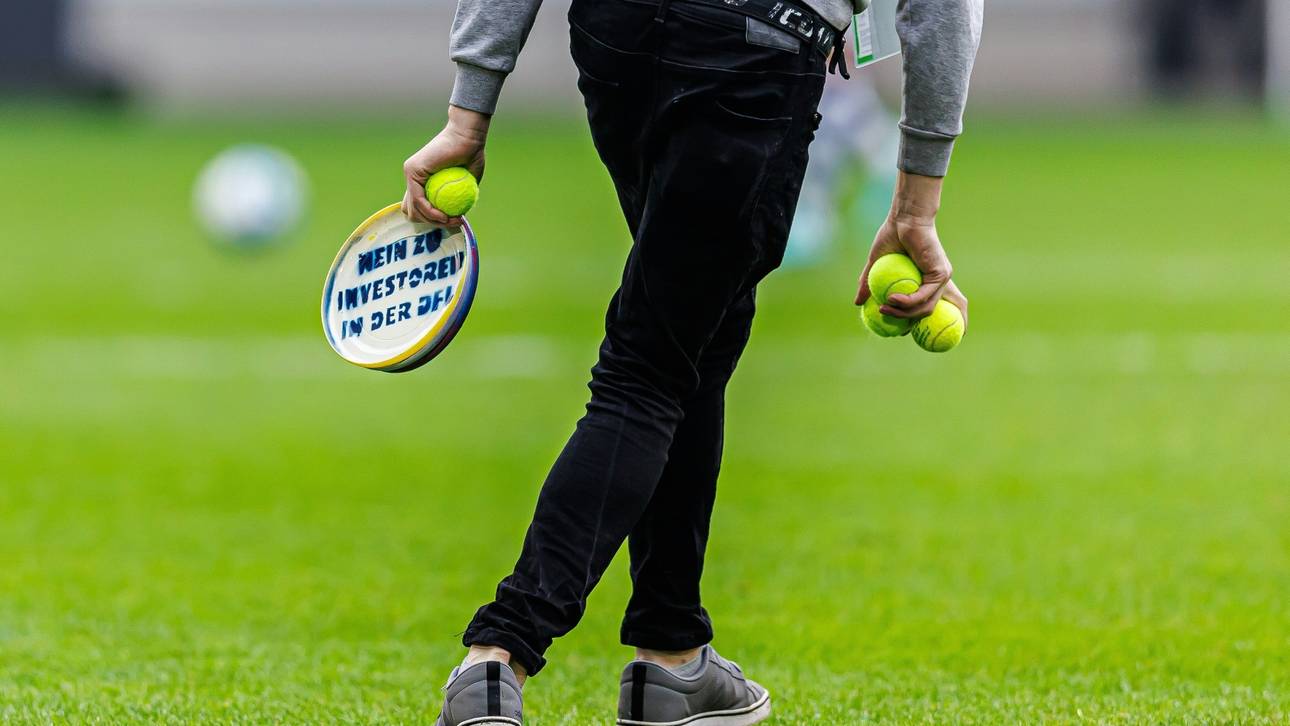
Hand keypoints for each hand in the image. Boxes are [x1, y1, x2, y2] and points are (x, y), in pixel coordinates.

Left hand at [401, 105, 489, 224]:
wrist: (468, 138)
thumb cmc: (472, 155)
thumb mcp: (466, 185)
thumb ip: (458, 200)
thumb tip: (456, 219)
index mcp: (424, 181)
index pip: (419, 209)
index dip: (434, 220)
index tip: (454, 220)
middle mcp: (414, 178)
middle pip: (412, 212)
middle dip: (432, 223)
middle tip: (452, 222)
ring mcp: (411, 174)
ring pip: (413, 209)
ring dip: (432, 220)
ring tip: (451, 219)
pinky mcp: (411, 170)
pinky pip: (418, 200)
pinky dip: (431, 212)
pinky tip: (444, 215)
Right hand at [855, 172, 968, 325]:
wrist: (904, 218)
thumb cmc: (892, 235)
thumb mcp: (875, 264)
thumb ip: (868, 284)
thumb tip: (857, 303)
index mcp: (924, 281)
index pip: (922, 309)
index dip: (909, 322)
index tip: (893, 328)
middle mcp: (937, 282)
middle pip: (925, 313)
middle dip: (905, 321)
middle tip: (884, 317)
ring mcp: (941, 278)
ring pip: (925, 307)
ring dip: (903, 312)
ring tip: (884, 308)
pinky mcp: (942, 273)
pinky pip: (924, 295)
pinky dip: (907, 301)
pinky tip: (892, 299)